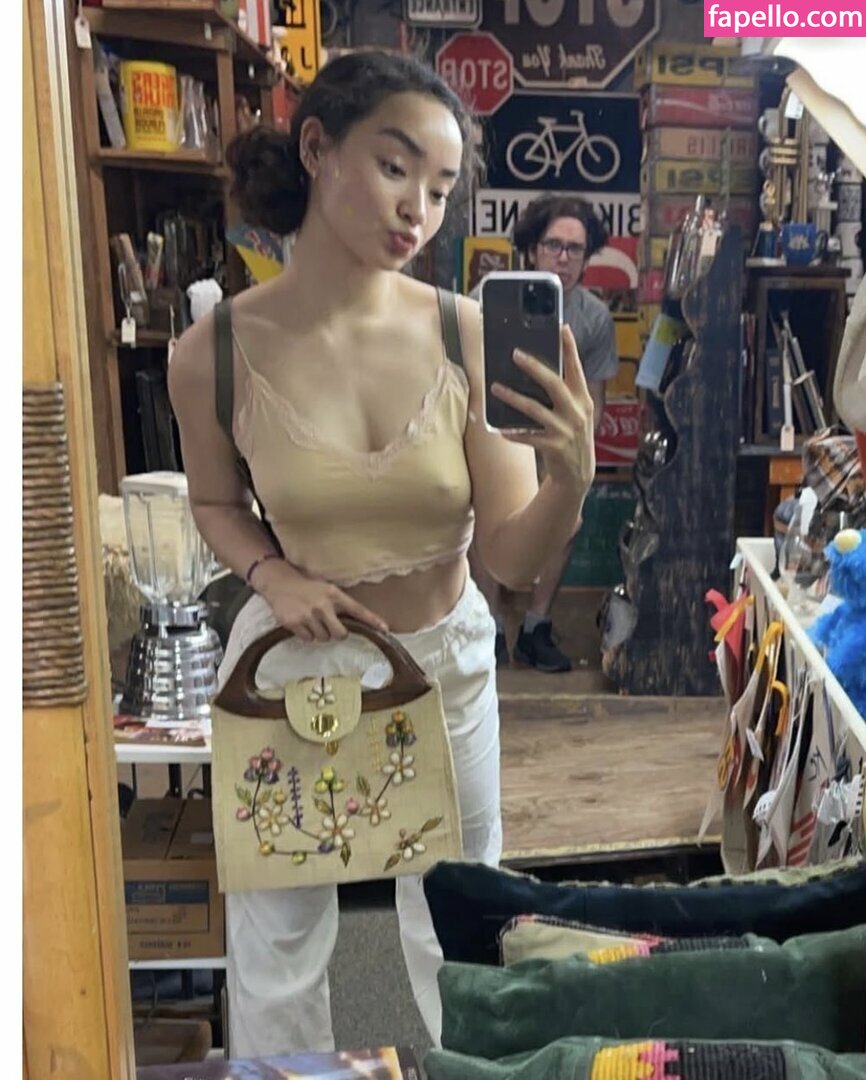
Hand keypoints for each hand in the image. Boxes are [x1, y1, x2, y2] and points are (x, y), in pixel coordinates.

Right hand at [252, 559, 388, 642]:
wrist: (279, 582)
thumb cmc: (307, 587)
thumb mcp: (326, 589)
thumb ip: (339, 603)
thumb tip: (356, 622)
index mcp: (334, 594)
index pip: (357, 609)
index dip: (372, 620)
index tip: (385, 629)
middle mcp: (322, 605)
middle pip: (340, 634)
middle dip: (337, 634)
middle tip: (331, 627)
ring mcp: (307, 614)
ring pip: (323, 638)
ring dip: (320, 634)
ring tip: (313, 621)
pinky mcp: (294, 623)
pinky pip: (308, 639)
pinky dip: (306, 635)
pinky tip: (302, 623)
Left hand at [491, 324, 595, 493]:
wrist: (578, 474)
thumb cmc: (572, 437)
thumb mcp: (576, 414)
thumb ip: (565, 395)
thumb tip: (538, 373)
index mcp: (583, 400)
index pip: (576, 369)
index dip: (570, 349)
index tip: (563, 328)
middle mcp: (577, 413)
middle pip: (554, 384)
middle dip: (534, 367)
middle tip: (516, 353)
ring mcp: (565, 431)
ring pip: (535, 410)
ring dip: (513, 398)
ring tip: (495, 388)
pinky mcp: (553, 448)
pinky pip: (528, 437)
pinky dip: (514, 433)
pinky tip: (501, 429)